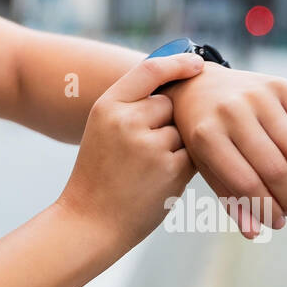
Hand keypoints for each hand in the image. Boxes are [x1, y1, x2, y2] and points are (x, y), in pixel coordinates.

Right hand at [58, 54, 205, 253]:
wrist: (89, 222)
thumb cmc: (99, 175)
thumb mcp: (103, 130)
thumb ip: (132, 107)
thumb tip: (179, 87)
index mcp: (106, 106)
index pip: (150, 70)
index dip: (177, 63)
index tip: (196, 64)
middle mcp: (127, 119)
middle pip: (169, 104)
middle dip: (166, 123)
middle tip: (141, 152)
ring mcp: (150, 144)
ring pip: (183, 131)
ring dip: (175, 147)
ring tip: (145, 171)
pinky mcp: (171, 169)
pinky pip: (193, 155)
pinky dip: (182, 167)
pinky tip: (157, 182)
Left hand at [163, 62, 286, 238]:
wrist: (197, 86)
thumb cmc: (201, 134)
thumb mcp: (204, 165)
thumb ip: (229, 198)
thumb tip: (255, 232)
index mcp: (206, 135)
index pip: (247, 183)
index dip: (267, 209)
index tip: (277, 222)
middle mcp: (231, 111)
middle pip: (276, 168)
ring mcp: (257, 95)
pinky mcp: (279, 85)